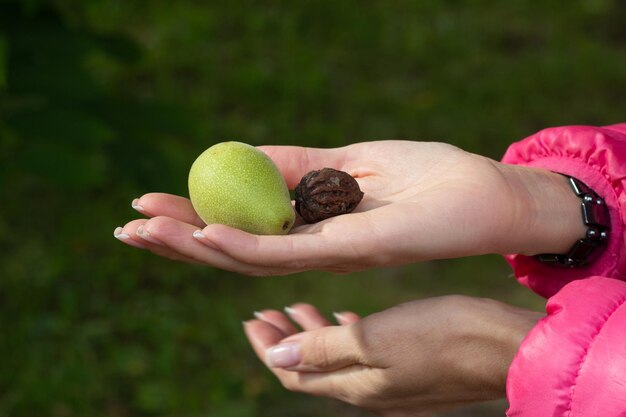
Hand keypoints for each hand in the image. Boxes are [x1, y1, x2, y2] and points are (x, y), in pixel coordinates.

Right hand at [114, 141, 584, 274]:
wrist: (488, 196)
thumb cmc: (428, 177)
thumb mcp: (351, 161)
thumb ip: (301, 167)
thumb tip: (247, 157)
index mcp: (312, 226)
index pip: (242, 229)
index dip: (193, 219)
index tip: (152, 200)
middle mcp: (314, 248)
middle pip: (235, 250)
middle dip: (178, 242)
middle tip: (127, 227)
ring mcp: (330, 254)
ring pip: (250, 257)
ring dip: (196, 246)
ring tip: (145, 231)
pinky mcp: (352, 251)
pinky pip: (290, 251)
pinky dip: (247, 245)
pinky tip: (208, 233)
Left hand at [244, 297, 540, 416]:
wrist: (502, 348)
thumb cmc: (441, 337)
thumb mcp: (375, 340)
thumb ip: (323, 350)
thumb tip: (275, 359)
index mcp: (355, 386)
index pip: (293, 374)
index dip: (267, 348)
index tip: (251, 318)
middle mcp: (368, 390)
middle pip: (310, 369)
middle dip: (284, 340)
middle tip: (266, 312)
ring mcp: (389, 381)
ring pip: (335, 359)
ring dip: (312, 335)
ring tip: (297, 308)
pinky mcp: (408, 368)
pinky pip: (362, 354)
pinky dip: (343, 335)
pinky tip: (343, 316)